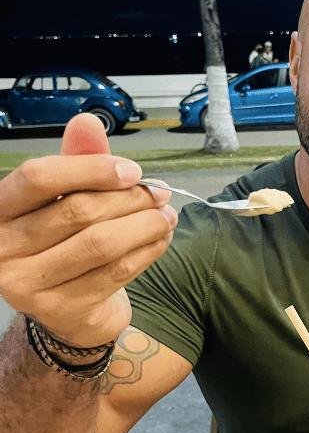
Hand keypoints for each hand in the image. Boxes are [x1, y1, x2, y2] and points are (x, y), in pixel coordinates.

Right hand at [0, 113, 176, 346]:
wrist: (67, 309)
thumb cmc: (64, 244)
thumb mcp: (65, 200)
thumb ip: (77, 163)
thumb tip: (87, 122)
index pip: (38, 178)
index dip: (90, 169)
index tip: (132, 171)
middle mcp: (2, 249)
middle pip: (78, 211)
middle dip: (130, 199)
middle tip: (160, 193)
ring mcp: (28, 284)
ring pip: (101, 243)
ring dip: (145, 225)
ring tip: (167, 216)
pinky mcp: (60, 310)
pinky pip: (116, 272)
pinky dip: (147, 251)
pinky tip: (162, 239)